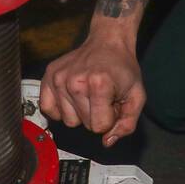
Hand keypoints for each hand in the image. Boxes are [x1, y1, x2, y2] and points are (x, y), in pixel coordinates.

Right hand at [39, 29, 145, 146]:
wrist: (108, 42)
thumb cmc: (122, 68)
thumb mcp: (136, 95)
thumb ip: (127, 123)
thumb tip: (107, 141)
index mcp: (99, 84)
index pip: (99, 127)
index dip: (109, 118)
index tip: (112, 102)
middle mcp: (75, 81)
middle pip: (83, 124)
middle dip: (96, 115)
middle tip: (102, 96)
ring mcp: (59, 78)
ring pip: (67, 120)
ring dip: (79, 112)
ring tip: (89, 94)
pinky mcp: (49, 76)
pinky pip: (48, 109)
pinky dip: (60, 108)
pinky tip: (72, 97)